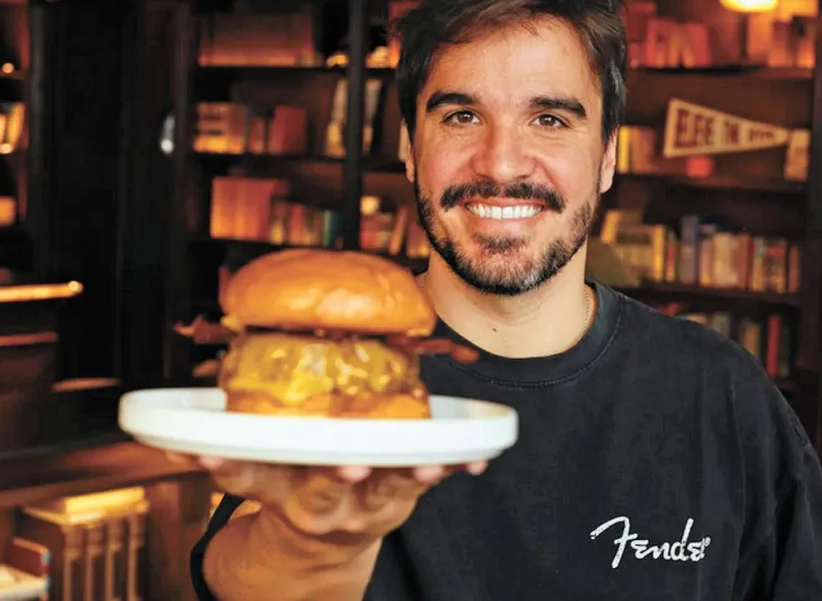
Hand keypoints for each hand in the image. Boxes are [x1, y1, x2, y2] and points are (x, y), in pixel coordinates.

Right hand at [169, 452, 486, 550]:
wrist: (318, 556)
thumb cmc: (292, 496)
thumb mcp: (259, 484)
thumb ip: (230, 460)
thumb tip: (172, 435)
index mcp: (278, 491)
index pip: (248, 477)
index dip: (227, 466)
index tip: (207, 456)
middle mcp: (320, 502)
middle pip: (325, 489)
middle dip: (337, 476)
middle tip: (349, 463)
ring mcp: (364, 504)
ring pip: (388, 491)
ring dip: (410, 475)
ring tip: (431, 463)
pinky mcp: (400, 498)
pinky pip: (430, 480)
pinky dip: (457, 467)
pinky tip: (478, 460)